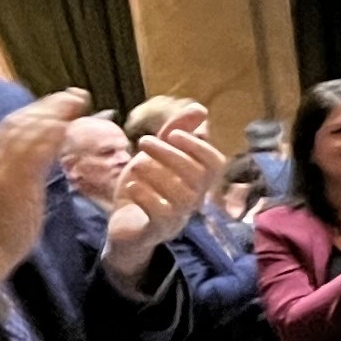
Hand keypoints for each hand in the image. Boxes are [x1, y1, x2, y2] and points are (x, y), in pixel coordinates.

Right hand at [0, 92, 81, 281]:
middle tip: (76, 95)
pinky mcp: (12, 185)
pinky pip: (33, 155)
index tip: (62, 99)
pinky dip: (50, 138)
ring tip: (77, 105)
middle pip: (20, 122)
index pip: (11, 124)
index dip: (38, 108)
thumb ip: (18, 164)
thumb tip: (43, 143)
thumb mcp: (7, 186)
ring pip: (26, 133)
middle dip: (50, 106)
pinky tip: (67, 128)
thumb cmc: (4, 222)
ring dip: (54, 115)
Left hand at [104, 112, 226, 280]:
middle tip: (144, 141)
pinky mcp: (158, 231)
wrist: (124, 227)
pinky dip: (145, 195)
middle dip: (170, 154)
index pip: (215, 164)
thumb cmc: (145, 187)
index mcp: (198, 182)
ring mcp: (178, 218)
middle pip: (196, 176)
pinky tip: (131, 186)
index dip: (198, 146)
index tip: (173, 133)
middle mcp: (194, 200)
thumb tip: (200, 108)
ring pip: (181, 195)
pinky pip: (160, 213)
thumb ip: (177, 132)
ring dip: (156, 173)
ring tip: (135, 163)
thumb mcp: (157, 156)